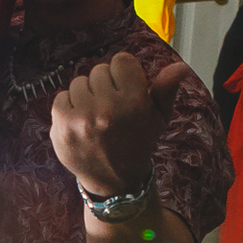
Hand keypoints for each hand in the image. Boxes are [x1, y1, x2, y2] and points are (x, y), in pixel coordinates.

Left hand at [50, 52, 194, 197]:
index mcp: (134, 103)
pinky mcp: (62, 125)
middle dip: (106, 86)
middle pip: (99, 70)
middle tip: (111, 109)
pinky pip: (62, 97)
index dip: (124, 74)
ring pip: (79, 82)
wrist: (115, 182)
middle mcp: (108, 109)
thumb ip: (167, 89)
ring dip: (87, 96)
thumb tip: (180, 67)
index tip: (125, 90)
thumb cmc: (138, 143)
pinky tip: (81, 123)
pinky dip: (69, 107)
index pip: (122, 60)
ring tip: (96, 117)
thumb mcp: (159, 118)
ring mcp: (82, 117)